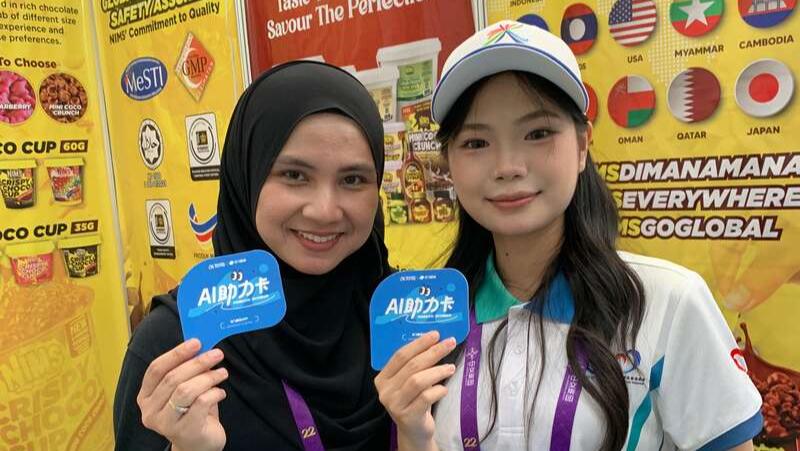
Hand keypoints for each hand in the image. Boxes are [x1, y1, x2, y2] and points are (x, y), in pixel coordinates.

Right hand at [137, 339, 228, 450]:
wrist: (199, 444)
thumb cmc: (192, 411)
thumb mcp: (186, 389)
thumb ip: (188, 370)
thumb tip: (201, 346)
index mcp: (146, 396)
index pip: (156, 369)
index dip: (176, 353)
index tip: (196, 342)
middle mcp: (150, 411)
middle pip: (172, 378)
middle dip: (198, 363)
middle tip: (217, 354)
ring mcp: (165, 424)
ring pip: (185, 390)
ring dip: (208, 377)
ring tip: (222, 373)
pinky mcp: (184, 432)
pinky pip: (200, 404)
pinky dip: (214, 393)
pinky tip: (221, 393)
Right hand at [374, 331, 455, 450]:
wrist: (413, 431)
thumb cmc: (414, 401)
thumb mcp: (409, 382)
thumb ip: (415, 365)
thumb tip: (437, 342)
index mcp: (383, 378)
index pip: (400, 356)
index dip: (419, 343)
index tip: (436, 334)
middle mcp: (385, 391)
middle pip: (411, 366)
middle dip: (433, 352)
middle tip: (449, 344)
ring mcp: (395, 404)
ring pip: (418, 381)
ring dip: (437, 371)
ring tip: (451, 367)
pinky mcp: (407, 416)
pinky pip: (426, 397)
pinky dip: (438, 390)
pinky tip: (444, 388)